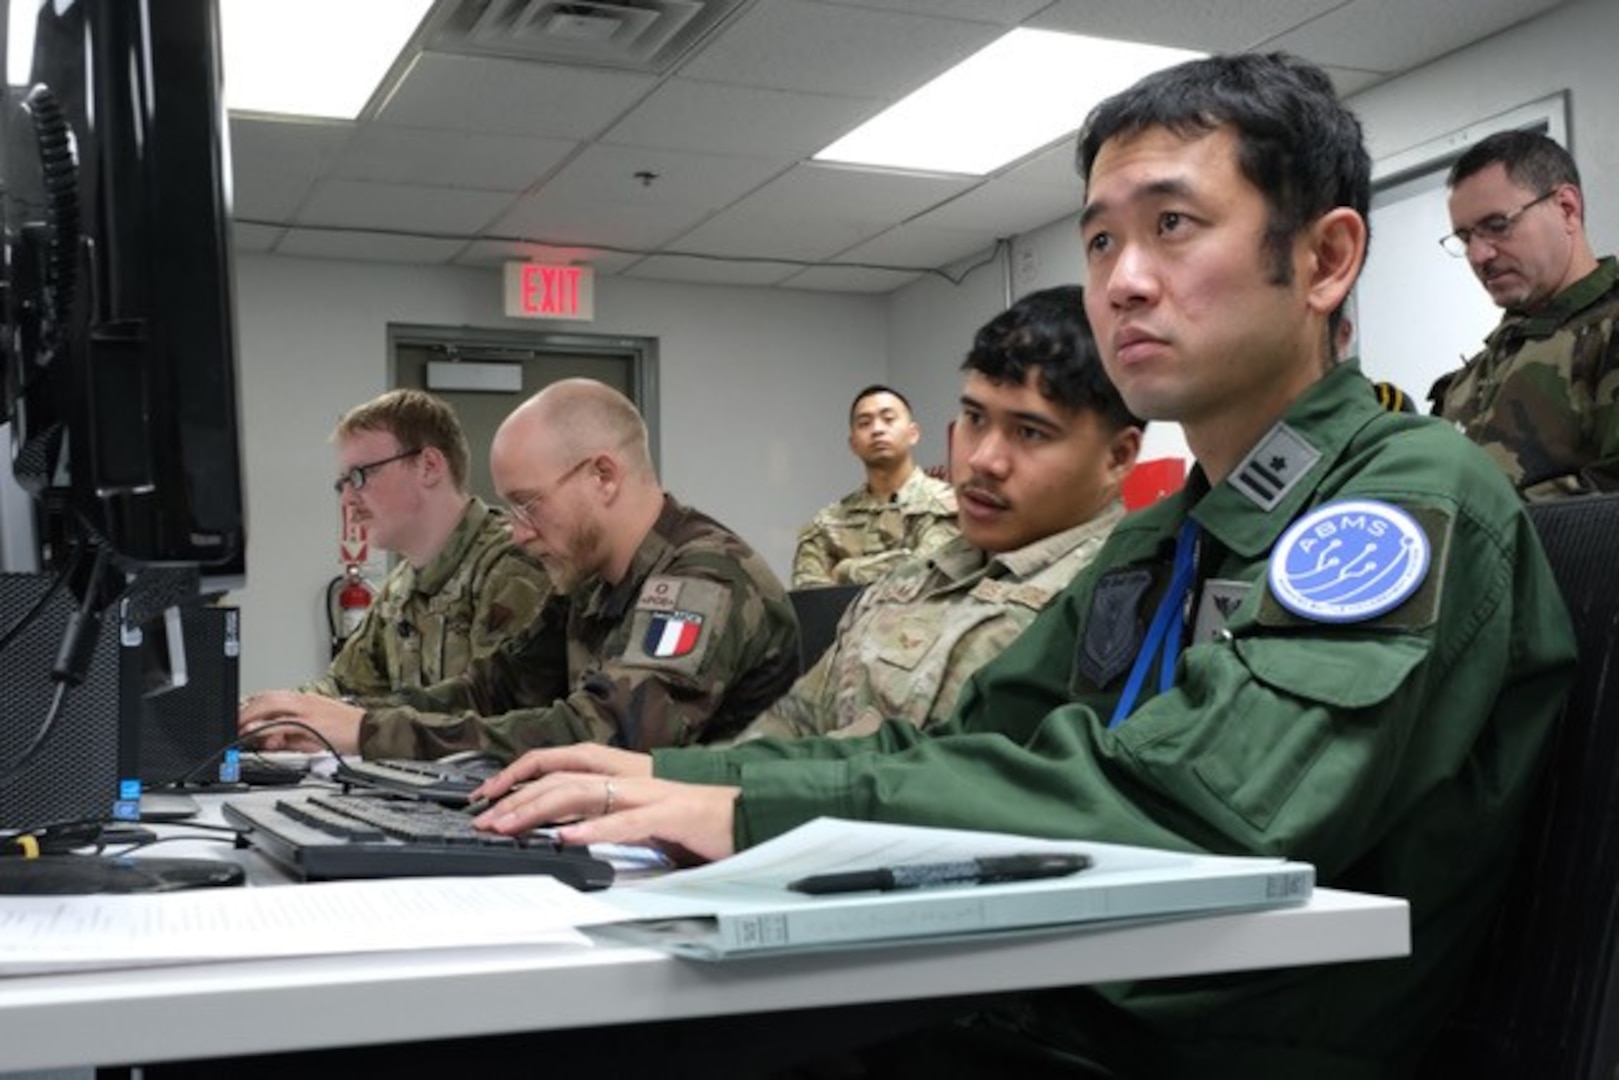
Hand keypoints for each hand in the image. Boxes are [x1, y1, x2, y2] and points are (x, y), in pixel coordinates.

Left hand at [238, 690, 363, 754]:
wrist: (371, 731)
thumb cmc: (348, 731)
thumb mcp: (315, 732)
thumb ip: (292, 736)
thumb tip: (271, 741)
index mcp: (306, 700)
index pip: (273, 697)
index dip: (253, 707)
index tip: (241, 718)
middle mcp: (305, 701)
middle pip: (268, 697)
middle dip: (248, 710)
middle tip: (236, 723)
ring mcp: (308, 710)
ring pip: (272, 704)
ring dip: (253, 716)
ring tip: (241, 728)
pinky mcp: (312, 723)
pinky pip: (284, 722)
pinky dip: (268, 728)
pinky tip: (259, 734)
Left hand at [473, 771, 738, 865]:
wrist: (749, 819)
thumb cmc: (697, 821)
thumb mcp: (640, 816)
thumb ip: (605, 816)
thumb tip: (561, 829)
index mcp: (623, 774)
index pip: (560, 763)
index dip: (520, 775)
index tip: (488, 796)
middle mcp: (631, 777)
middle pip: (562, 777)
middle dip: (517, 798)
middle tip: (485, 820)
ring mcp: (651, 794)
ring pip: (584, 793)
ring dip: (540, 811)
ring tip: (510, 826)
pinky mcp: (672, 816)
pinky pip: (627, 822)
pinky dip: (595, 830)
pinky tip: (568, 838)